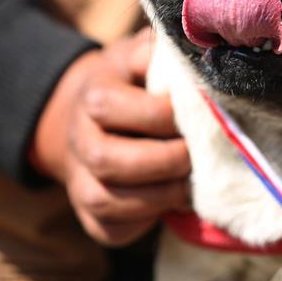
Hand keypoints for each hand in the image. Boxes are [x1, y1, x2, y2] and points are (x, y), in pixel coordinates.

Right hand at [31, 28, 190, 245]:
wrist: (99, 118)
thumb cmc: (139, 83)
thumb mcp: (147, 55)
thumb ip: (165, 51)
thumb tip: (203, 51)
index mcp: (94, 95)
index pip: (118, 109)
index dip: (164, 114)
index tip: (200, 112)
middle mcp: (79, 140)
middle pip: (110, 161)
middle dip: (165, 160)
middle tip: (200, 153)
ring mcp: (80, 181)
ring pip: (108, 202)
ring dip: (160, 196)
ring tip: (195, 182)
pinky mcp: (92, 217)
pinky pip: (113, 230)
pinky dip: (147, 221)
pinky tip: (177, 202)